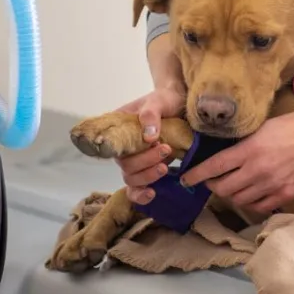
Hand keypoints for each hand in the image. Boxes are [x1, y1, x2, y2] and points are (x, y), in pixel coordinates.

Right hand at [113, 80, 186, 204]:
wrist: (181, 104)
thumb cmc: (166, 99)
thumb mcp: (159, 100)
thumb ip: (151, 113)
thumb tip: (148, 136)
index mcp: (120, 129)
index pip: (112, 147)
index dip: (124, 153)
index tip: (146, 146)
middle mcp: (124, 147)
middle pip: (125, 165)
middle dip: (145, 162)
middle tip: (165, 149)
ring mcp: (136, 159)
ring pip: (131, 178)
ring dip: (147, 177)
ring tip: (165, 167)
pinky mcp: (148, 168)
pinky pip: (137, 187)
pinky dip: (141, 194)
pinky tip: (152, 194)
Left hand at [179, 107, 293, 213]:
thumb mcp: (264, 127)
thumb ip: (244, 144)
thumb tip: (227, 154)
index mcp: (250, 149)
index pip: (215, 166)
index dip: (197, 174)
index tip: (186, 178)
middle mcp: (257, 170)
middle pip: (223, 188)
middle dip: (212, 186)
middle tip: (212, 181)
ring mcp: (272, 186)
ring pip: (239, 200)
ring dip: (231, 194)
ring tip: (232, 186)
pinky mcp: (285, 196)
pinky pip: (259, 207)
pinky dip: (250, 203)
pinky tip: (251, 194)